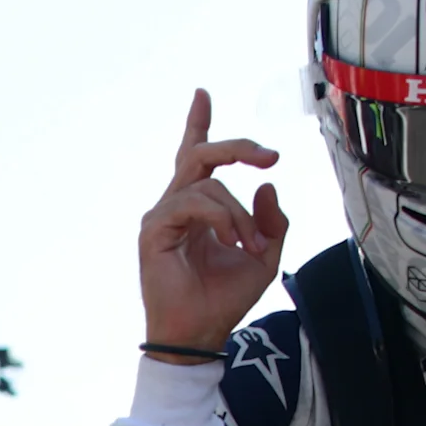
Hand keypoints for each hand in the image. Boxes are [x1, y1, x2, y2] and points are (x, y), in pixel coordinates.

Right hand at [139, 89, 288, 353]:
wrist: (200, 332)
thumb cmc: (225, 299)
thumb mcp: (266, 256)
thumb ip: (272, 221)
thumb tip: (267, 186)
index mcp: (198, 209)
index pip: (195, 157)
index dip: (197, 124)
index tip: (201, 94)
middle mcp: (176, 206)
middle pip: (201, 155)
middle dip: (237, 148)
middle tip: (269, 157)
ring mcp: (161, 216)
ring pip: (207, 185)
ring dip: (238, 214)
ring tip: (249, 246)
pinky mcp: (153, 230)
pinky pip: (193, 204)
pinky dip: (220, 220)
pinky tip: (230, 243)